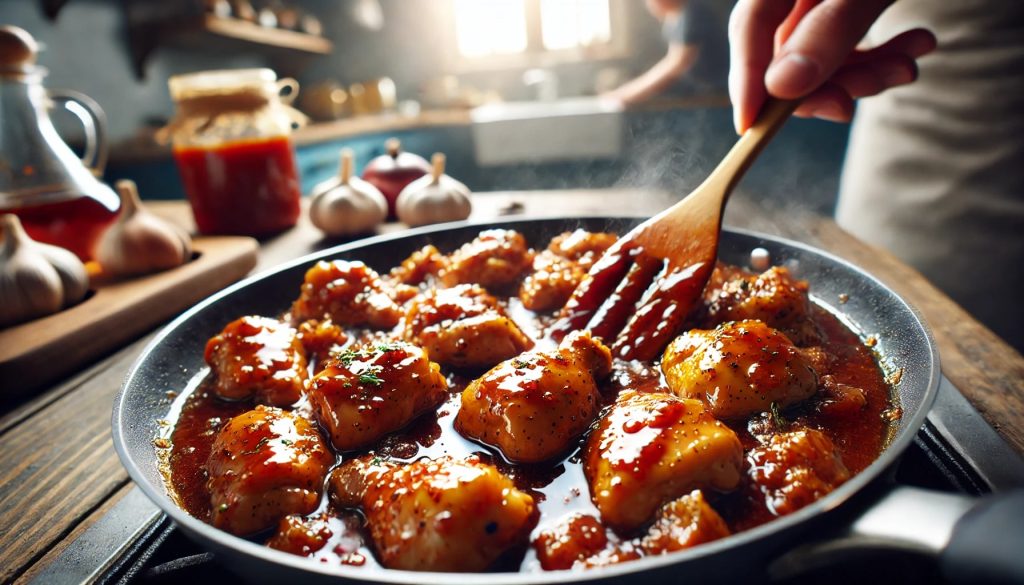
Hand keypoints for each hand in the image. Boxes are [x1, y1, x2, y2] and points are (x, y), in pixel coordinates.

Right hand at [729, 0, 936, 132]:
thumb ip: (829, 32)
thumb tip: (782, 89)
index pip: (750, 26)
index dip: (748, 79)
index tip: (751, 125)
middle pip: (787, 48)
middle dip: (826, 82)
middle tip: (853, 104)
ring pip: (825, 53)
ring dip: (866, 73)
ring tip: (909, 67)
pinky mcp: (853, 3)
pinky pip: (855, 41)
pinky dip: (885, 54)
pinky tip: (918, 45)